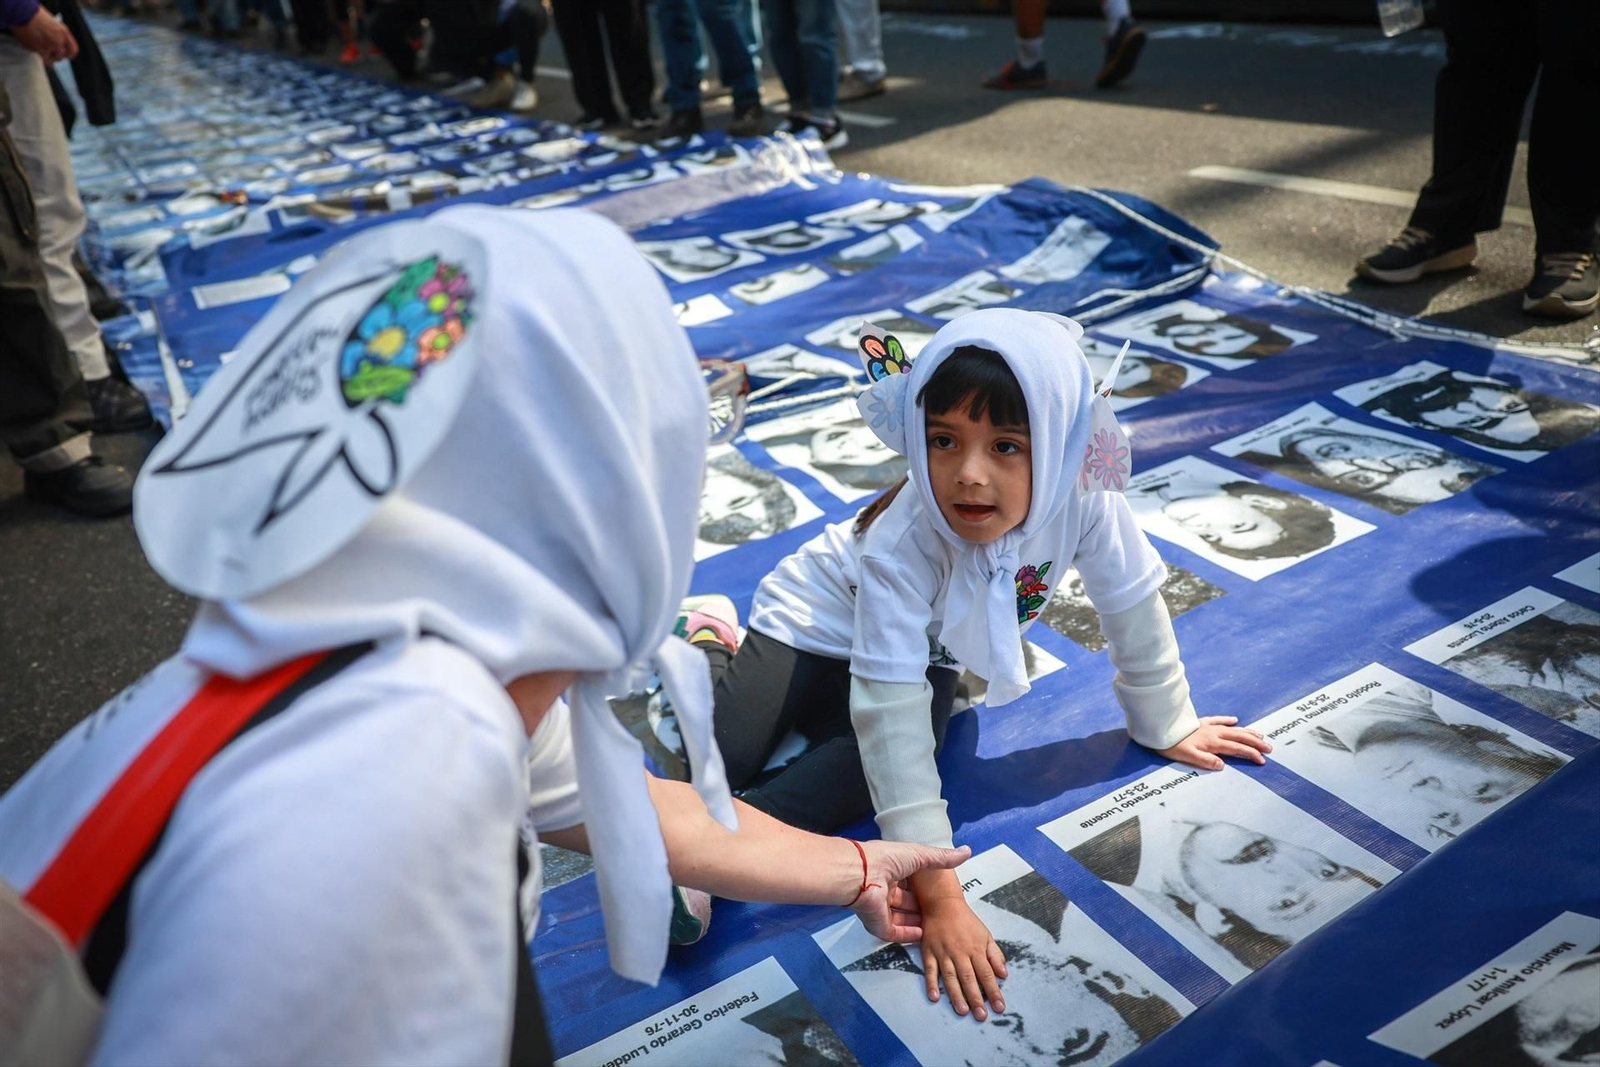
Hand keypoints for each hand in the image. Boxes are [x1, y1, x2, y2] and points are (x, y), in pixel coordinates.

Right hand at [13, 9, 78, 62]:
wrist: (22, 13)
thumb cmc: (33, 14)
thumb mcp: (51, 21)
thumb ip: (55, 32)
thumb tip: (55, 40)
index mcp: (64, 32)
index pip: (73, 50)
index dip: (69, 54)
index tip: (65, 56)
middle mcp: (59, 41)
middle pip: (61, 56)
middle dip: (54, 55)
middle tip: (47, 52)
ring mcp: (50, 47)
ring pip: (51, 60)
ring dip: (46, 57)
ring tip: (39, 50)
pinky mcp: (40, 51)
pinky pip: (42, 59)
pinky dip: (36, 55)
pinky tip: (31, 48)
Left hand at [851, 840, 969, 942]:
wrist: (862, 874)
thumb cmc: (887, 859)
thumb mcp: (919, 854)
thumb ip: (941, 858)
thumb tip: (966, 851)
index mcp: (891, 868)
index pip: (908, 880)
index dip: (921, 886)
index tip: (937, 892)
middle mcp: (884, 887)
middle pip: (904, 900)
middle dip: (919, 906)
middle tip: (938, 912)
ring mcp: (879, 906)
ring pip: (899, 917)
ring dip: (915, 922)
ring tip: (934, 926)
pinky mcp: (877, 923)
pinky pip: (893, 932)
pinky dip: (906, 934)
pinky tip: (921, 935)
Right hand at [917, 894, 1006, 1021]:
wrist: (942, 904)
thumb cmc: (966, 921)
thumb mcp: (985, 935)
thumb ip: (995, 955)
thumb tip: (1004, 974)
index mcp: (975, 949)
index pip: (987, 974)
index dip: (994, 992)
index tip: (999, 1008)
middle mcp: (960, 953)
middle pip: (969, 978)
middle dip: (976, 998)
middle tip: (981, 1016)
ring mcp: (943, 953)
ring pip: (951, 977)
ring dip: (956, 995)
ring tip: (962, 1011)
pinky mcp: (929, 952)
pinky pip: (930, 970)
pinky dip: (931, 983)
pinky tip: (934, 997)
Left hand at [1158, 715, 1271, 769]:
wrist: (1160, 728)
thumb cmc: (1172, 745)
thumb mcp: (1188, 757)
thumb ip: (1205, 761)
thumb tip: (1222, 765)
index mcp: (1213, 743)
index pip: (1237, 749)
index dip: (1251, 754)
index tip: (1263, 760)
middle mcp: (1214, 733)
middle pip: (1240, 737)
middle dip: (1256, 743)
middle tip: (1269, 748)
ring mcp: (1208, 726)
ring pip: (1234, 728)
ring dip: (1248, 732)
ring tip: (1261, 735)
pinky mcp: (1200, 722)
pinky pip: (1218, 719)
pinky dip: (1228, 720)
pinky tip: (1235, 720)